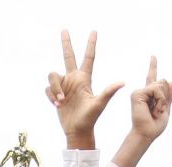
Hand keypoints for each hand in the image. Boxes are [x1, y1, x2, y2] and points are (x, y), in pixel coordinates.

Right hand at [46, 31, 124, 148]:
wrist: (77, 131)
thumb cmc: (90, 119)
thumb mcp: (100, 104)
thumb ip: (108, 92)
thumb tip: (122, 82)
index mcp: (84, 79)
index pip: (88, 57)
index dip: (91, 44)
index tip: (94, 32)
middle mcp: (73, 79)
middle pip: (68, 56)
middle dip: (66, 43)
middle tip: (65, 30)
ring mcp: (63, 86)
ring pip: (53, 76)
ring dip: (55, 88)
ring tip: (62, 101)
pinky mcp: (55, 95)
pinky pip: (48, 88)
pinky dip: (51, 96)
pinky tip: (58, 105)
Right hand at [129, 56, 171, 142]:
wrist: (146, 133)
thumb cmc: (155, 125)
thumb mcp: (166, 108)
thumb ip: (169, 95)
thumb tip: (170, 80)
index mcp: (150, 94)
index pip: (152, 77)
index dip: (153, 66)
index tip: (153, 56)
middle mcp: (144, 91)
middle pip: (164, 81)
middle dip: (166, 96)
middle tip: (158, 110)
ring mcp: (140, 92)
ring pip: (161, 84)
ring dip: (163, 100)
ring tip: (156, 111)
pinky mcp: (137, 94)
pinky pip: (156, 89)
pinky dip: (160, 100)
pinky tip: (153, 109)